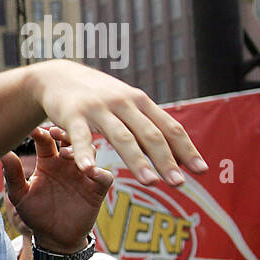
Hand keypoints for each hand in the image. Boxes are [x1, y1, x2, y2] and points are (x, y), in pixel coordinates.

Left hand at [2, 125, 112, 252]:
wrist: (53, 238)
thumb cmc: (34, 213)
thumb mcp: (20, 194)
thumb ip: (12, 174)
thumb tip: (2, 153)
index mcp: (48, 162)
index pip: (46, 140)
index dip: (40, 133)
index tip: (32, 130)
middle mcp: (67, 164)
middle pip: (71, 139)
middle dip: (65, 132)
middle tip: (55, 132)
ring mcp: (83, 174)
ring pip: (89, 152)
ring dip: (81, 150)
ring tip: (67, 153)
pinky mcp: (96, 189)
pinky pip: (104, 176)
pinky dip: (100, 172)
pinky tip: (90, 172)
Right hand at [30, 59, 205, 185]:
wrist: (57, 76)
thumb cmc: (95, 96)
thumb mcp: (124, 104)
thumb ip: (145, 126)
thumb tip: (175, 154)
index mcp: (140, 102)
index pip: (169, 127)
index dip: (186, 149)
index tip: (201, 171)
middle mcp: (123, 103)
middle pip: (150, 135)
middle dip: (167, 160)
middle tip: (179, 183)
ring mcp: (98, 108)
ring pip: (123, 137)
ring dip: (138, 162)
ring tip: (151, 183)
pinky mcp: (73, 114)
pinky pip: (82, 137)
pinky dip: (86, 154)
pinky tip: (90, 170)